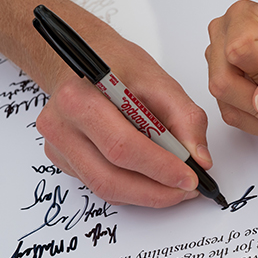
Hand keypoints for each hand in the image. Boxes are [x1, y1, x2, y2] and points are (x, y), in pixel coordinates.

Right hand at [36, 31, 211, 207]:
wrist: (85, 61)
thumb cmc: (117, 65)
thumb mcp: (159, 81)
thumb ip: (186, 119)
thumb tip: (200, 160)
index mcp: (80, 99)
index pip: (122, 146)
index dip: (160, 168)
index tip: (190, 178)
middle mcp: (61, 125)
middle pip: (110, 176)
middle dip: (155, 191)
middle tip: (186, 190)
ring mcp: (57, 145)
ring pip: (104, 188)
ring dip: (145, 196)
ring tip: (174, 189)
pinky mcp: (62, 159)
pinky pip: (99, 185)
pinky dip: (130, 189)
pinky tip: (151, 179)